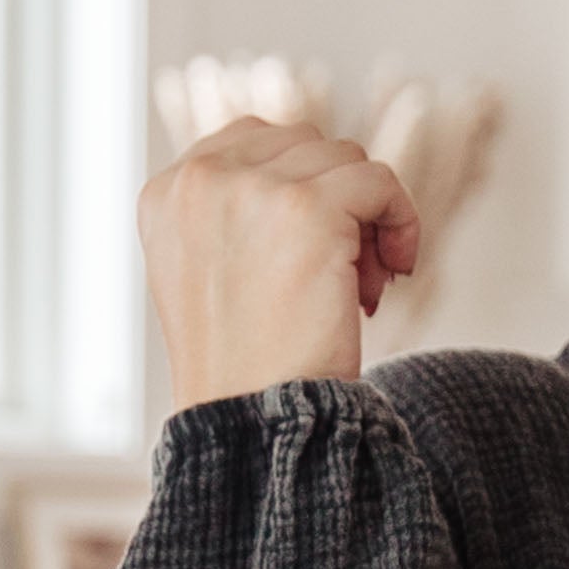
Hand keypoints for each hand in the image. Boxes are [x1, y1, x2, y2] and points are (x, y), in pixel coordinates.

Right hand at [140, 118, 422, 408]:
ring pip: (344, 159)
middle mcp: (199, 180)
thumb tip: (322, 172)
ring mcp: (250, 188)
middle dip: (334, 202)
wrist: (255, 426)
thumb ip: (240, 214)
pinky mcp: (307, 207)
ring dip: (367, 219)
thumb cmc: (246, 371)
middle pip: (302, 145)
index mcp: (167, 195)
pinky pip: (378, 180)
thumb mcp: (215, 277)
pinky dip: (401, 220)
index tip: (313, 253)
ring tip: (363, 290)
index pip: (252, 143)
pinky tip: (395, 272)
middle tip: (347, 278)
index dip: (299, 189)